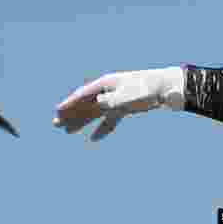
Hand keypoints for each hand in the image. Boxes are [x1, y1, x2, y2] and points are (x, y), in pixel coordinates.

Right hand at [53, 67, 184, 140]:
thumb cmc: (147, 88)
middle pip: (84, 104)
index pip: (83, 95)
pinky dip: (102, 129)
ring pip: (93, 113)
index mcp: (104, 84)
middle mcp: (106, 91)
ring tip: (67, 132)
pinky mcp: (124, 108)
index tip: (57, 111)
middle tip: (55, 124)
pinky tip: (94, 139)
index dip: (70, 103)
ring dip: (81, 122)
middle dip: (70, 114)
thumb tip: (98, 103)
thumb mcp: (129, 94)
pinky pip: (109, 120)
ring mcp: (115, 100)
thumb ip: (113, 99)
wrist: (166, 88)